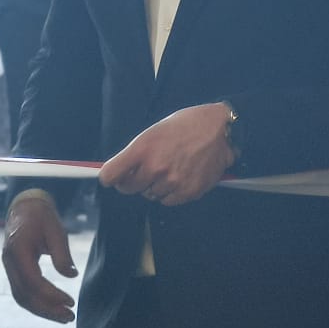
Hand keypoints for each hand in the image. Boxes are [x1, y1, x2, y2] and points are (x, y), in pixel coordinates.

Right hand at [1, 193, 76, 322]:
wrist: (25, 208)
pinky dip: (37, 304)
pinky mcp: (13, 271)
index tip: (71, 302)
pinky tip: (53, 308)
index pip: (32, 281)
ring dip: (43, 310)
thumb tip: (71, 276)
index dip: (51, 295)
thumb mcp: (56, 230)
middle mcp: (9, 262)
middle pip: (25, 295)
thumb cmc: (41, 217)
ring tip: (64, 317)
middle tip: (70, 317)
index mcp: (17, 250)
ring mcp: (9, 268)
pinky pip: (22, 293)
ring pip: (22, 297)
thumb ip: (62, 254)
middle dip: (47, 309)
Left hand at [96, 102, 236, 205]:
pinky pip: (168, 201)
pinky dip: (170, 193)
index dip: (109, 177)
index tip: (110, 178)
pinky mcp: (188, 192)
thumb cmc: (185, 126)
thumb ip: (136, 153)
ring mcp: (172, 182)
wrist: (219, 129)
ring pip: (149, 195)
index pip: (111, 174)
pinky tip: (179, 177)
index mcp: (143, 149)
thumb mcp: (153, 132)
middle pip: (128, 188)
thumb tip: (119, 171)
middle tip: (142, 171)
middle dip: (132, 181)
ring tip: (168, 169)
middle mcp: (155, 168)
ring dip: (153, 186)